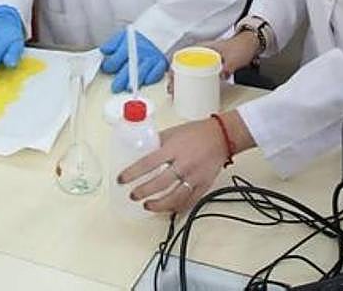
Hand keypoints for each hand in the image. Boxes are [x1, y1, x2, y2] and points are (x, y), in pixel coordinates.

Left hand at [100, 28, 168, 93]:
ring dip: (135, 81)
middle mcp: (141, 52)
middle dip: (121, 79)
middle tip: (115, 87)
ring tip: (128, 88)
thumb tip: (103, 51)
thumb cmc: (136, 39)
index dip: (109, 65)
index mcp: (129, 45)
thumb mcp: (122, 37)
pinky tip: (146, 82)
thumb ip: (111, 44)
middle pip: (129, 67)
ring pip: (143, 72)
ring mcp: (152, 58)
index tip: (106, 69)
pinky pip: (157, 72)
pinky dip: (152, 78)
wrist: (155, 33)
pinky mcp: (161, 63)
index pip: (116, 58)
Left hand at [119, 114, 245, 213]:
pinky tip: (168, 209)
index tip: (122, 179)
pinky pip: (189, 201)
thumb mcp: (172, 132)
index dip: (132, 173)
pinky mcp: (204, 185)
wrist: (221, 136)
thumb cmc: (196, 132)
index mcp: (173, 148)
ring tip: (147, 206)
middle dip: (143, 192)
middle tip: (133, 195)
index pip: (148, 163)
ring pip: (174, 197)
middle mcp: (183, 164)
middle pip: (159, 183)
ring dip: (158, 205)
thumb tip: (140, 150)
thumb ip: (157, 143)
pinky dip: (178, 207)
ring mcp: (194, 176)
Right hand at [167, 31, 258, 94]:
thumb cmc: (240, 47)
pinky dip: (190, 80)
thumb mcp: (234, 59)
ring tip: (177, 92)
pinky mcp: (208, 64)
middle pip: (181, 64)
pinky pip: (195, 72)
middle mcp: (200, 52)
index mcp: (202, 47)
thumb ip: (228, 67)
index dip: (173, 68)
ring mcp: (203, 58)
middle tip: (171, 90)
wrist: (250, 44)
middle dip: (174, 77)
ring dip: (180, 79)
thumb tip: (219, 76)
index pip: (181, 56)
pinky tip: (190, 88)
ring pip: (187, 69)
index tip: (170, 79)